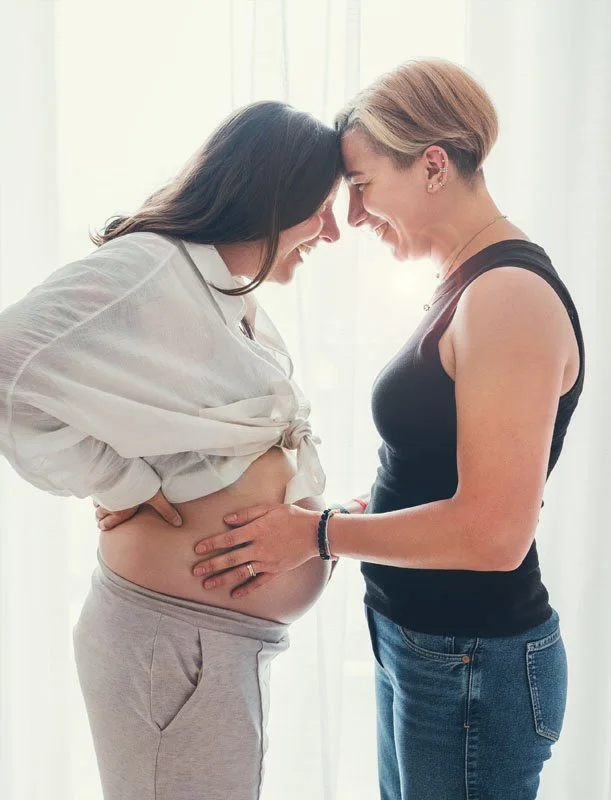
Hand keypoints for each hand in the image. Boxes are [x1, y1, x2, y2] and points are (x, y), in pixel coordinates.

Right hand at [93, 489, 181, 530]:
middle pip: (98, 515)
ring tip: (105, 503)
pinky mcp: (99, 483)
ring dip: (100, 505)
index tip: (104, 525)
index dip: (104, 525)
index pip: (104, 525)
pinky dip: (98, 494)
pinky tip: (103, 489)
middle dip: (101, 516)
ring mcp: (101, 495)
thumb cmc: (139, 485)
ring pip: (96, 505)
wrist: (122, 467)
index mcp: (119, 513)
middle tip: (104, 516)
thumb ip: (166, 511)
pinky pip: (95, 493)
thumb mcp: (156, 497)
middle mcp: (107, 506)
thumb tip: (179, 524)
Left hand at [191, 503, 319, 596]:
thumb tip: (227, 520)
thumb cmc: (292, 516)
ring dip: (223, 579)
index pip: (229, 538)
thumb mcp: (270, 508)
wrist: (315, 532)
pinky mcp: (275, 570)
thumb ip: (248, 514)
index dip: (212, 543)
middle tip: (196, 571)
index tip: (198, 548)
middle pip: (231, 558)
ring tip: (208, 584)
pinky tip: (234, 595)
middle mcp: (259, 548)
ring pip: (241, 572)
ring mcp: (267, 561)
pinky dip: (246, 589)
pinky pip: (258, 582)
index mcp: (257, 530)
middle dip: (211, 565)